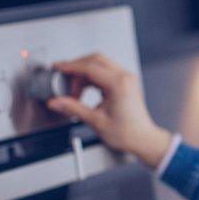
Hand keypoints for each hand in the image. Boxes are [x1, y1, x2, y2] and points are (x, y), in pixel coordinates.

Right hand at [45, 53, 172, 168]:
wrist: (142, 139)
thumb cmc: (127, 133)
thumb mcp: (95, 121)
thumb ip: (73, 108)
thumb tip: (56, 102)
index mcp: (118, 84)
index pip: (89, 67)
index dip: (70, 67)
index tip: (58, 68)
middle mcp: (124, 77)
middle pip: (95, 60)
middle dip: (76, 67)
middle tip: (63, 77)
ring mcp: (126, 78)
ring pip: (100, 64)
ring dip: (84, 73)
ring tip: (74, 92)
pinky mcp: (125, 82)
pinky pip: (106, 71)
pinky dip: (92, 77)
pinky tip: (84, 90)